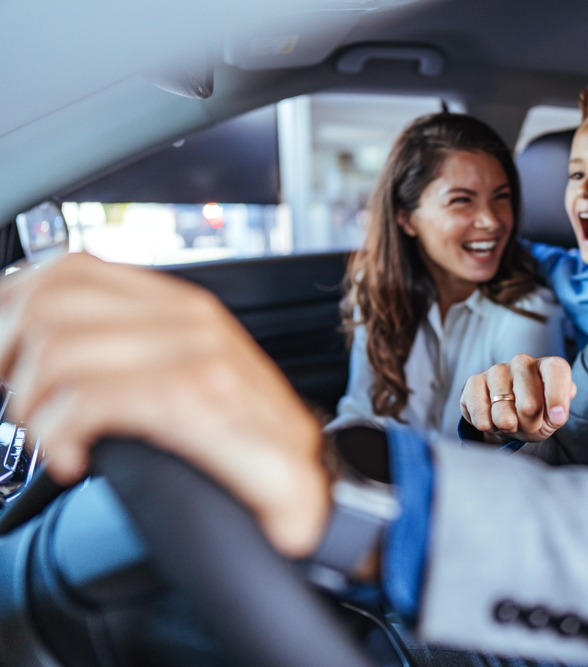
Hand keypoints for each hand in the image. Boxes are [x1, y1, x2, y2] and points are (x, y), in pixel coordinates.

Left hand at [0, 254, 328, 557]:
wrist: (311, 484)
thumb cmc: (250, 442)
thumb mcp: (190, 376)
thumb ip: (136, 349)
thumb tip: (49, 345)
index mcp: (183, 305)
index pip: (70, 269)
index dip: (16, 310)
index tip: (10, 361)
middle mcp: (190, 318)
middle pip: (49, 303)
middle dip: (10, 359)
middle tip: (21, 405)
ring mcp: (196, 353)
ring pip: (59, 350)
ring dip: (33, 407)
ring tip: (50, 439)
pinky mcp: (196, 398)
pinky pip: (89, 400)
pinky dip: (61, 436)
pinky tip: (73, 459)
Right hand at [460, 353, 575, 441]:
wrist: (509, 419)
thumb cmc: (536, 415)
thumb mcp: (553, 418)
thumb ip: (560, 414)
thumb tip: (557, 413)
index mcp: (547, 366)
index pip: (556, 370)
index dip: (557, 394)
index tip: (557, 418)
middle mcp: (522, 362)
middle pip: (529, 403)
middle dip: (529, 424)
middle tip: (528, 425)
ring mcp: (497, 370)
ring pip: (503, 412)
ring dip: (507, 426)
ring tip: (510, 423)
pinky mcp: (474, 381)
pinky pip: (480, 413)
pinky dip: (487, 425)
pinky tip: (491, 421)